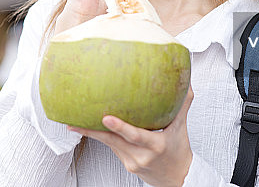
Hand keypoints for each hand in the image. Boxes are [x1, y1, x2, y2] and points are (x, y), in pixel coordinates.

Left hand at [68, 86, 193, 186]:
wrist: (178, 178)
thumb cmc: (179, 150)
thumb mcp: (182, 127)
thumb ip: (182, 104)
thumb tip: (186, 82)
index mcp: (156, 145)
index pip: (136, 136)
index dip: (121, 127)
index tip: (106, 118)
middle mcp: (141, 156)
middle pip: (113, 141)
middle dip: (92, 131)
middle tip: (74, 122)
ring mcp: (132, 161)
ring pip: (109, 144)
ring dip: (91, 132)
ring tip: (73, 122)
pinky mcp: (126, 164)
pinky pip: (112, 146)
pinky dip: (102, 135)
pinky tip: (89, 126)